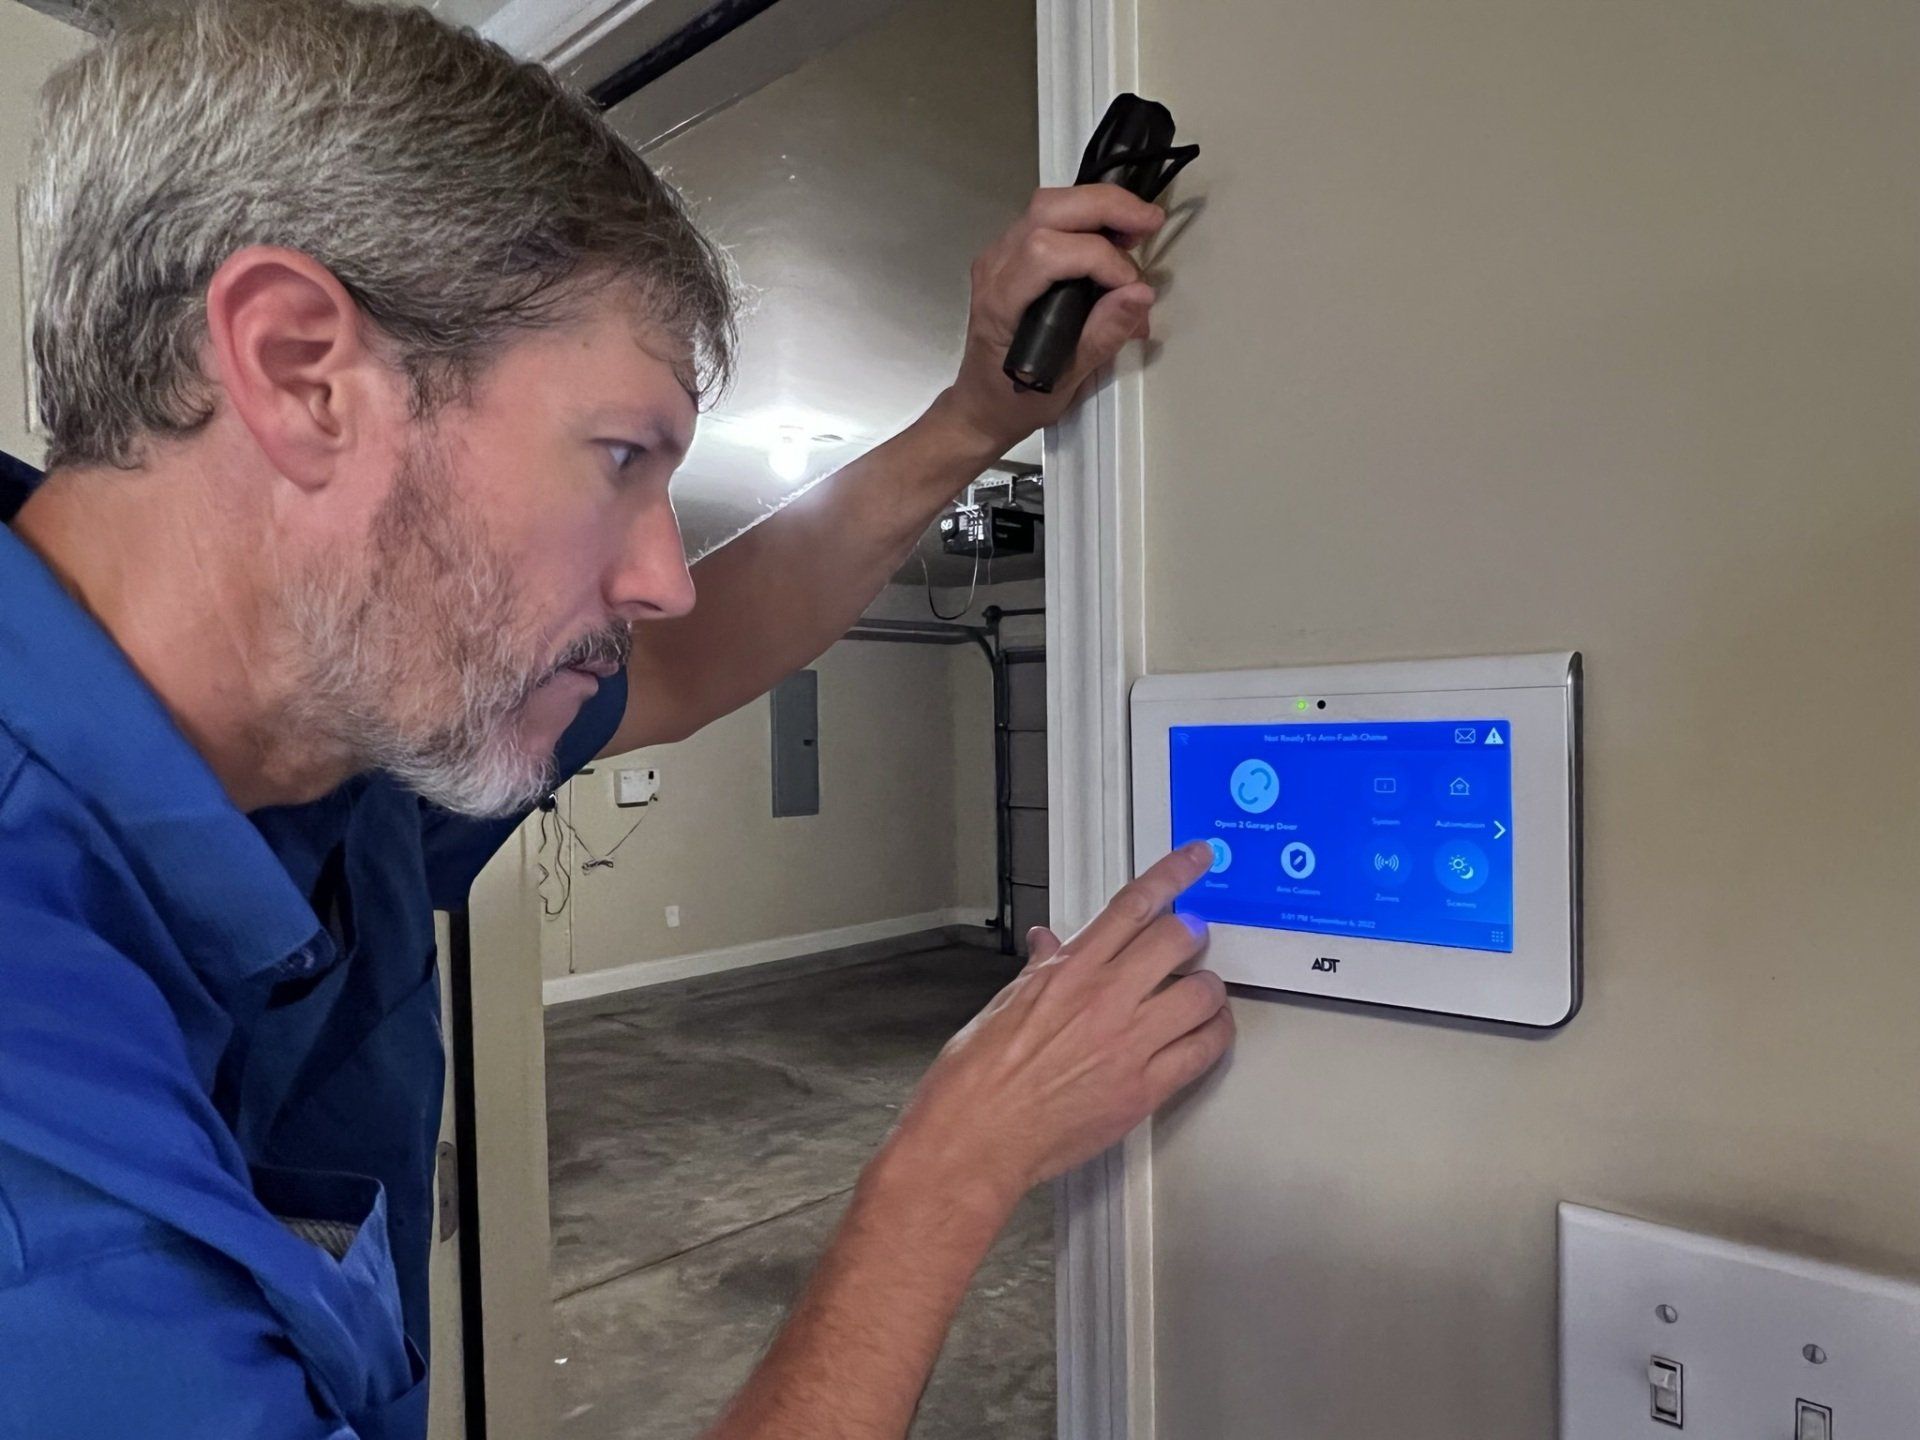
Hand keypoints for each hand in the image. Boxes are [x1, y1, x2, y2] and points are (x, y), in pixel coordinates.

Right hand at [882, 841, 1233, 1214]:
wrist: (974, 1137)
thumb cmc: (976, 1077)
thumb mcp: (1003, 1004)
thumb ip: (1039, 969)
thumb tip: (1047, 942)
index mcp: (1068, 969)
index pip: (1134, 904)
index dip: (1173, 874)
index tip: (1196, 858)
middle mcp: (1104, 997)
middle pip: (1178, 939)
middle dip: (1194, 934)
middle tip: (1195, 939)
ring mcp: (1129, 1042)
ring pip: (1203, 993)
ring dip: (1209, 988)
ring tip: (1202, 994)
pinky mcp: (1144, 1089)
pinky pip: (1203, 1051)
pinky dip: (1214, 1036)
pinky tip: (1208, 1034)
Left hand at [933, 184, 1164, 456]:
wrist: (981, 404)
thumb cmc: (1016, 401)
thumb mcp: (1065, 381)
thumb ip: (1102, 336)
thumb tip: (1141, 294)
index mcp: (999, 302)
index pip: (1048, 252)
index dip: (1101, 259)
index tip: (1133, 287)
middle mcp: (994, 266)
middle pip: (1049, 210)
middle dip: (1106, 207)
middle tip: (1151, 223)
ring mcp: (1000, 254)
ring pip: (1049, 204)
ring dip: (1099, 207)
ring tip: (1136, 229)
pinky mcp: (1012, 251)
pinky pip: (1050, 216)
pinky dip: (1087, 217)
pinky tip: (1113, 236)